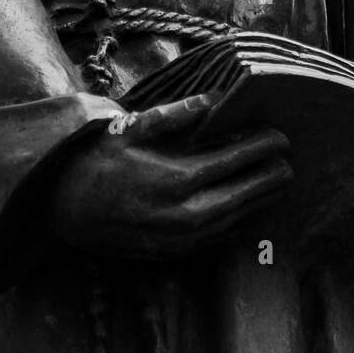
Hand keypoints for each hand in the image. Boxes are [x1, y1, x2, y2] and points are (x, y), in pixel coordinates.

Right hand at [47, 94, 292, 259]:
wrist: (63, 209)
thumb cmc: (96, 161)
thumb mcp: (131, 129)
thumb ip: (175, 115)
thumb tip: (212, 100)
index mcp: (176, 179)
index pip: (233, 162)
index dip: (261, 148)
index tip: (282, 137)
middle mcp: (183, 214)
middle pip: (241, 195)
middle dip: (268, 178)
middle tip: (291, 163)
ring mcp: (178, 239)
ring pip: (232, 220)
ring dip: (258, 202)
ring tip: (278, 185)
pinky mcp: (171, 252)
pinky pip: (214, 237)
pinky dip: (235, 222)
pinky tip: (246, 210)